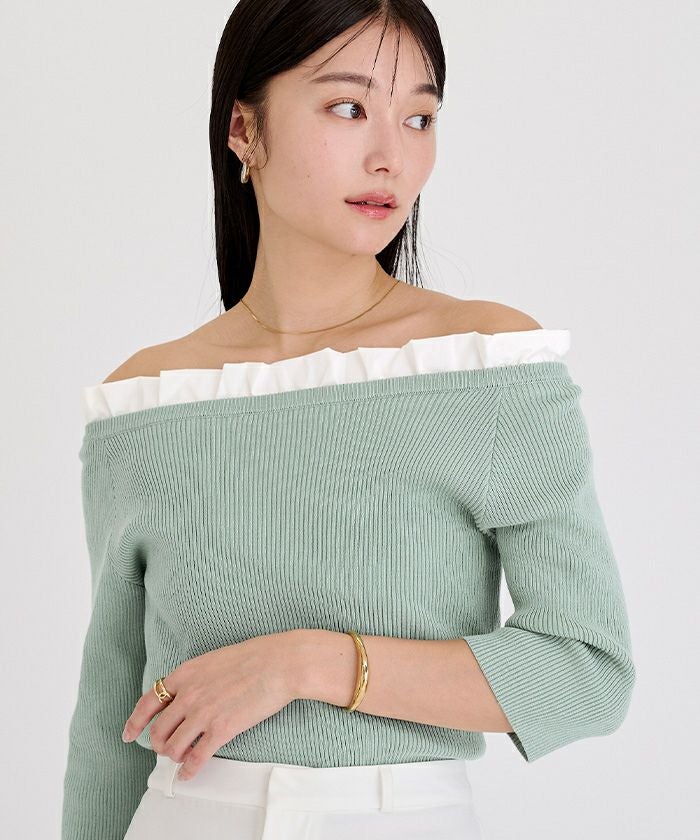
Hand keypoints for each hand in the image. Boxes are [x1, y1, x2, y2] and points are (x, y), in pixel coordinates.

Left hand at [121, 630, 299, 780]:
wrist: (278, 663)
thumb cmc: (252, 658)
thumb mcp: (213, 660)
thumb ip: (195, 678)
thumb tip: (186, 695)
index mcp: (185, 674)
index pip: (148, 702)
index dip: (134, 722)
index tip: (128, 734)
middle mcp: (188, 695)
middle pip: (158, 730)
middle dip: (159, 744)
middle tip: (167, 747)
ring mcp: (203, 713)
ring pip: (172, 747)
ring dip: (175, 756)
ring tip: (183, 757)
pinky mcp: (221, 729)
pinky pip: (196, 758)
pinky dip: (189, 769)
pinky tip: (190, 772)